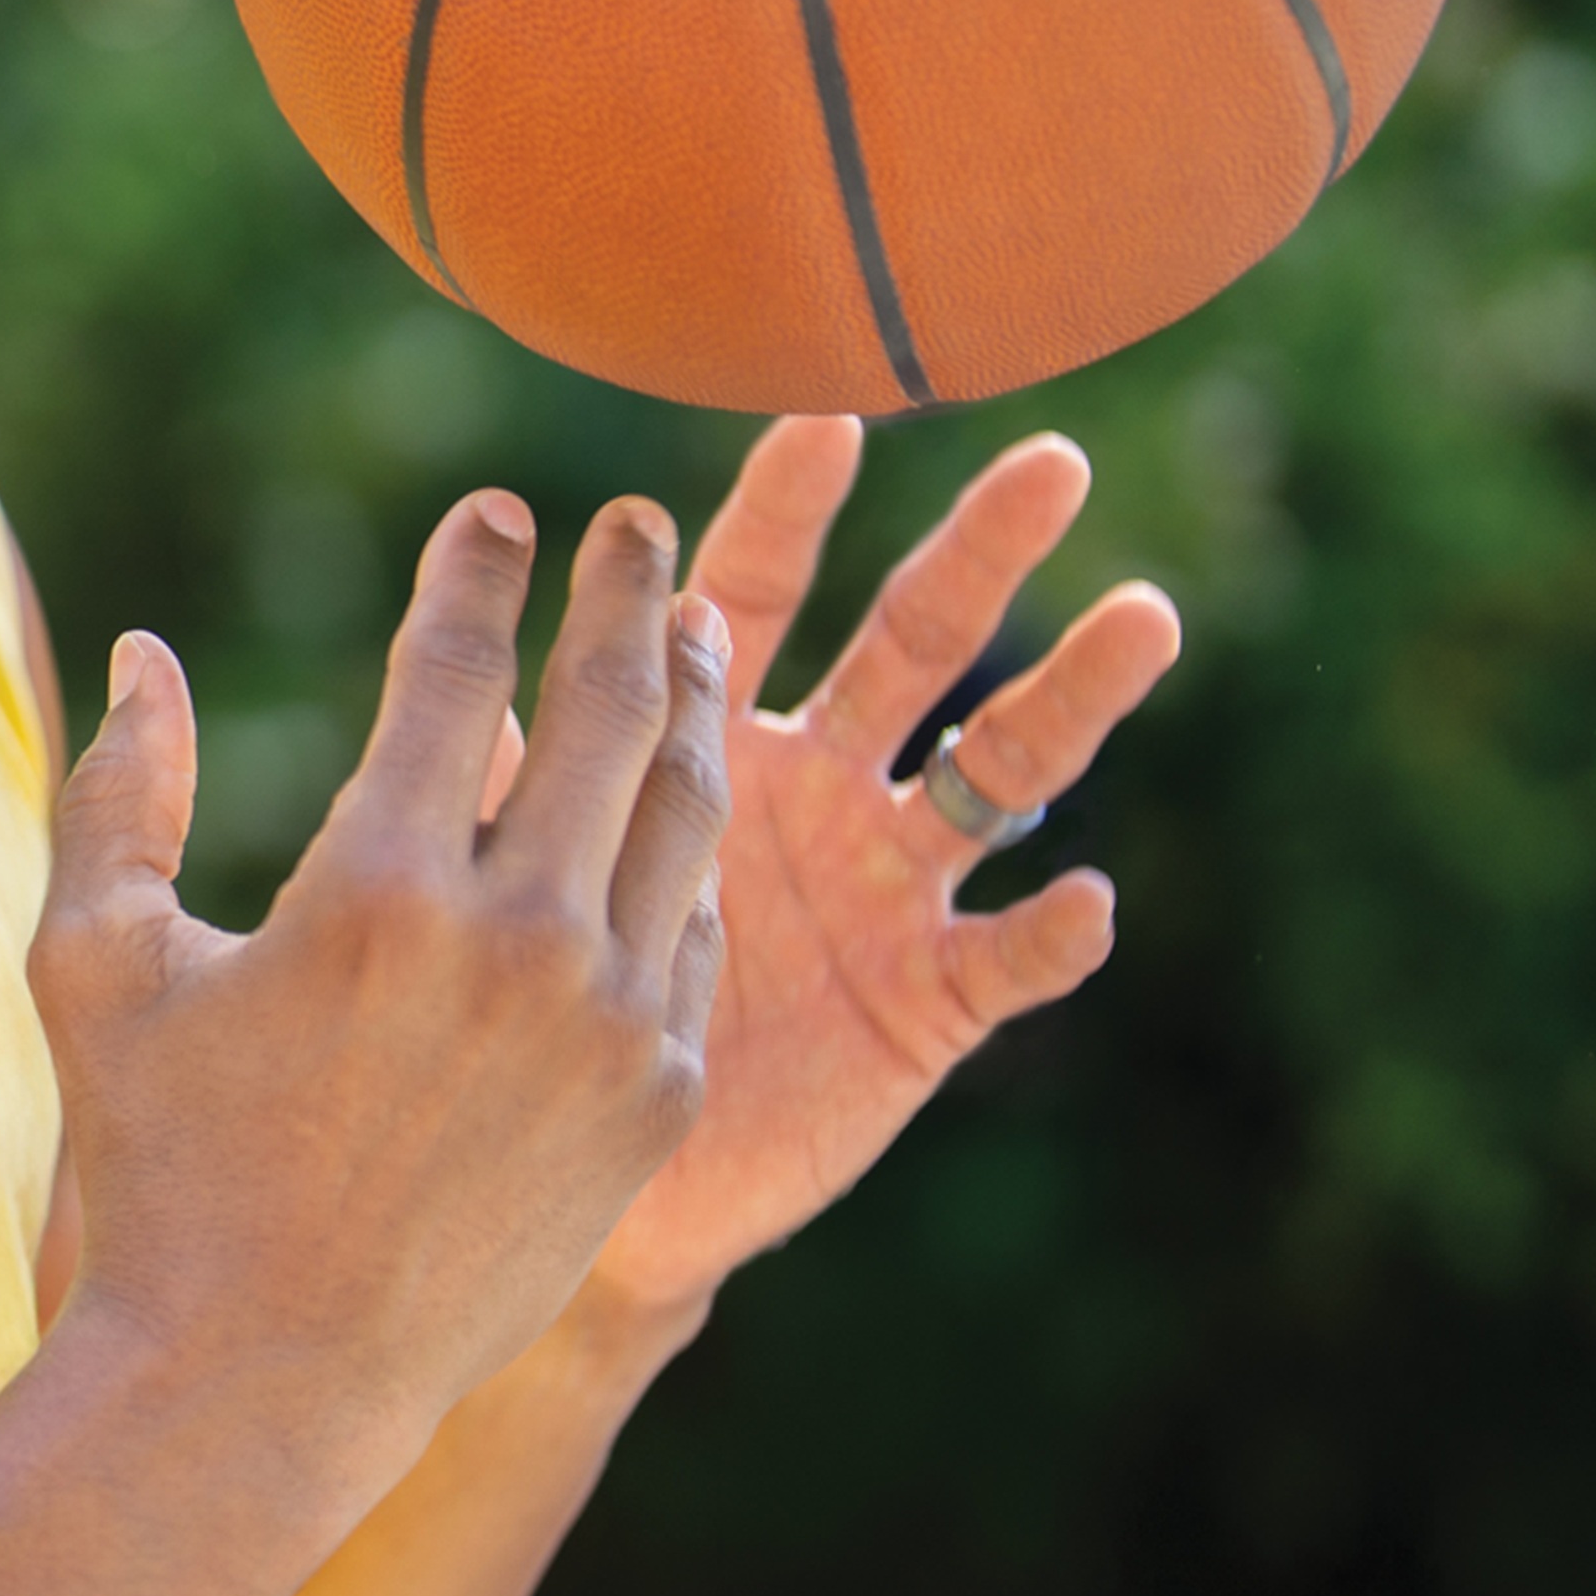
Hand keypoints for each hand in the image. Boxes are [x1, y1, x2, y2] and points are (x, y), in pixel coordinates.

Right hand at [35, 493, 730, 1487]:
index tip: (497, 513)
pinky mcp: (656, 1101)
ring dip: (689, 706)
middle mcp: (518, 943)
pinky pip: (688, 938)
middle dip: (624, 597)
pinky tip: (672, 810)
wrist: (268, 1374)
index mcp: (375, 890)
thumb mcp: (95, 965)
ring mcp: (608, 1026)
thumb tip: (146, 652)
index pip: (457, 672)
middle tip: (632, 528)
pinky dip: (681, 856)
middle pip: (607, 713)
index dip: (478, 575)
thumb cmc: (155, 1163)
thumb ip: (119, 793)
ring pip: (680, 816)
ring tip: (693, 631)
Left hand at [580, 419, 1180, 1318]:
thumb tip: (451, 628)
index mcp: (714, 736)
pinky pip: (1003, 963)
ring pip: (1003, 778)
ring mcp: (886, 891)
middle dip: (978, 554)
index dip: (786, 513)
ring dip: (1073, 698)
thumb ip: (490, 758)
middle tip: (1051, 461)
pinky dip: (1048, 933)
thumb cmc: (523, 1004)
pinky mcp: (926, 1007)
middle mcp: (822, 789)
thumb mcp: (499, 866)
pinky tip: (1085, 900)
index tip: (823, 416)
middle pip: (916, 645)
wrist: (580, 1179)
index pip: (752, 594)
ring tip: (1144, 615)